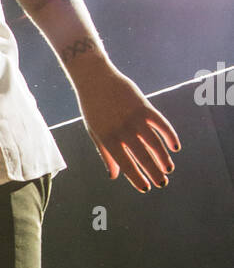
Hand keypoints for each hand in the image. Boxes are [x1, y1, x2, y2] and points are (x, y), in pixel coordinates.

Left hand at [77, 66, 180, 190]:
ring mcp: (134, 118)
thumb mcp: (95, 132)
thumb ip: (106, 154)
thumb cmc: (93, 109)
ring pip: (153, 142)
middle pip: (142, 156)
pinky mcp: (144, 106)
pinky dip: (169, 135)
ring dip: (163, 157)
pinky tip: (175, 147)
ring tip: (168, 169)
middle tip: (162, 183)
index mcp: (107, 139)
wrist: (95, 79)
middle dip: (153, 172)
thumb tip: (115, 176)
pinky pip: (161, 123)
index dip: (136, 178)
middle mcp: (122, 130)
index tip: (146, 188)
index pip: (125, 164)